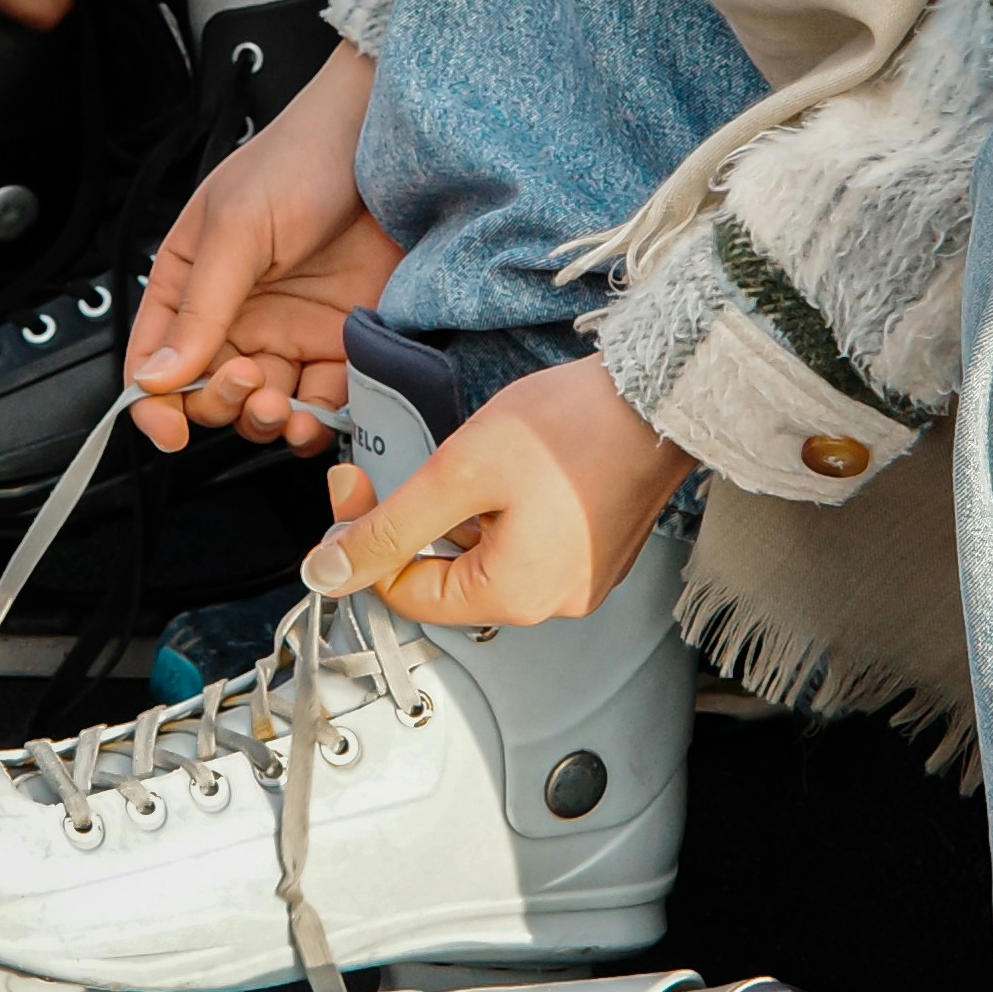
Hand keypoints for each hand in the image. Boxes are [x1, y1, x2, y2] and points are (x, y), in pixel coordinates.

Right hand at [121, 44, 396, 458]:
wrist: (394, 143)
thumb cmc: (304, 157)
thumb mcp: (239, 227)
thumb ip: (200, 307)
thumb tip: (157, 375)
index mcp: (190, 285)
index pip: (153, 361)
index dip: (153, 403)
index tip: (170, 430)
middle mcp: (236, 316)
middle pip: (209, 394)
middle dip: (223, 405)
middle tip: (249, 382)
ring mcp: (290, 332)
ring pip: (264, 410)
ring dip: (270, 424)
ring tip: (286, 407)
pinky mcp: (341, 343)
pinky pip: (323, 403)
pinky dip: (319, 423)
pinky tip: (320, 416)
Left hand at [298, 357, 694, 626]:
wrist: (665, 390)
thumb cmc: (576, 426)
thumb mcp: (457, 474)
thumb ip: (387, 529)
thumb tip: (328, 573)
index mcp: (513, 596)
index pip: (405, 593)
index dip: (366, 542)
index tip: (351, 486)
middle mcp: (552, 601)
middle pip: (445, 576)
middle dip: (419, 522)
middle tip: (419, 465)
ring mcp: (580, 578)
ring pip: (485, 555)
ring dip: (464, 511)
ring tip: (486, 458)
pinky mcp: (596, 550)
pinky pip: (526, 542)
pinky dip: (504, 509)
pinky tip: (518, 468)